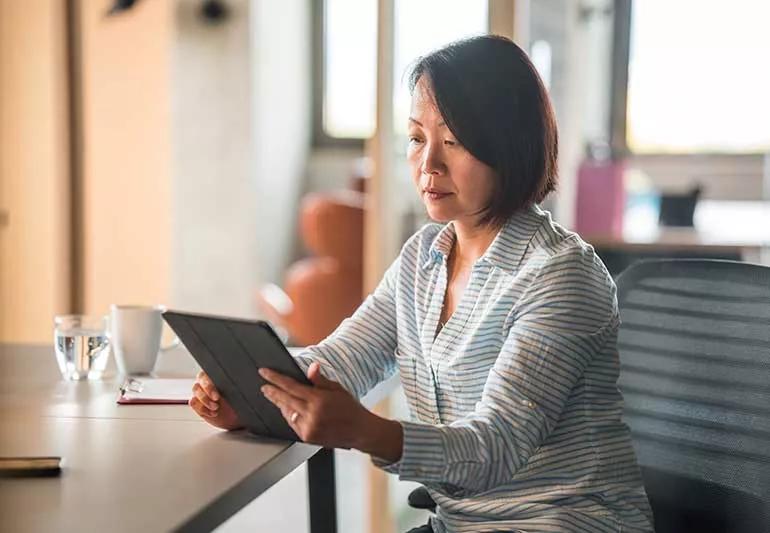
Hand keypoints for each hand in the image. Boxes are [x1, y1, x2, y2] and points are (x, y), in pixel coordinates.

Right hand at [190, 371, 242, 430]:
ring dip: (204, 401)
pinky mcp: (200, 405)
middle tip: (216, 400)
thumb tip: (251, 375)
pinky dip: (201, 408)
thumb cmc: (243, 402)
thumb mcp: (245, 392)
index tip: (218, 392)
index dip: (211, 382)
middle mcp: (209, 384)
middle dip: (207, 391)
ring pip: (195, 392)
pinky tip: (212, 413)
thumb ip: (242, 383)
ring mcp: (203, 394)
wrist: (240, 417)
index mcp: (219, 376)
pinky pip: (193, 403)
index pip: (209, 372)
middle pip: (200, 381)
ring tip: (216, 408)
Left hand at [260, 362, 402, 461]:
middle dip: (272, 392)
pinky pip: (292, 424)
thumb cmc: (351, 408)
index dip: (275, 378)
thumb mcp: (337, 389)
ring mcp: (309, 428)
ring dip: (280, 403)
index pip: (291, 386)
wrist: (361, 432)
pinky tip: (286, 409)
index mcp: (319, 400)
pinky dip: (288, 415)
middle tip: (263, 386)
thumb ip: (320, 380)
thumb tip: (311, 367)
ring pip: (287, 413)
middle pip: (284, 400)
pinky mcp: (307, 438)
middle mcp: (312, 415)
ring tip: (274, 396)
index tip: (264, 372)